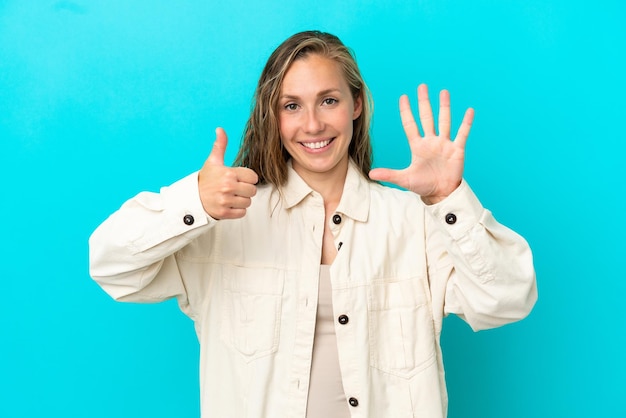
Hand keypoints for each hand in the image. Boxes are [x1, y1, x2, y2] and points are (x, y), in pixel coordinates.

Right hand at [198, 128, 258, 218]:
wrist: (192, 198)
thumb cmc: (205, 180)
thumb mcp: (213, 161)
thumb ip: (220, 145)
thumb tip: (220, 129)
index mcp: (228, 173)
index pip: (253, 177)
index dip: (248, 178)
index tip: (239, 179)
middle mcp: (228, 187)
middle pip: (253, 191)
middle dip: (246, 190)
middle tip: (235, 189)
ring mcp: (226, 201)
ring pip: (248, 202)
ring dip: (242, 200)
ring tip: (231, 197)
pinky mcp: (224, 213)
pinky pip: (242, 212)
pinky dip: (237, 210)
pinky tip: (229, 204)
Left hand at [369, 84, 473, 203]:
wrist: (441, 194)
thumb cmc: (423, 186)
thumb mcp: (404, 179)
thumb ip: (389, 174)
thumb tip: (370, 173)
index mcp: (418, 146)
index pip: (410, 125)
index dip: (406, 111)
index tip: (403, 97)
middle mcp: (431, 141)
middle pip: (427, 117)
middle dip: (424, 102)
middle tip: (422, 87)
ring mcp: (444, 144)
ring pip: (444, 121)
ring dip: (444, 107)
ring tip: (444, 92)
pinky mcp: (457, 150)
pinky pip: (462, 133)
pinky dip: (466, 123)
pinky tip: (469, 111)